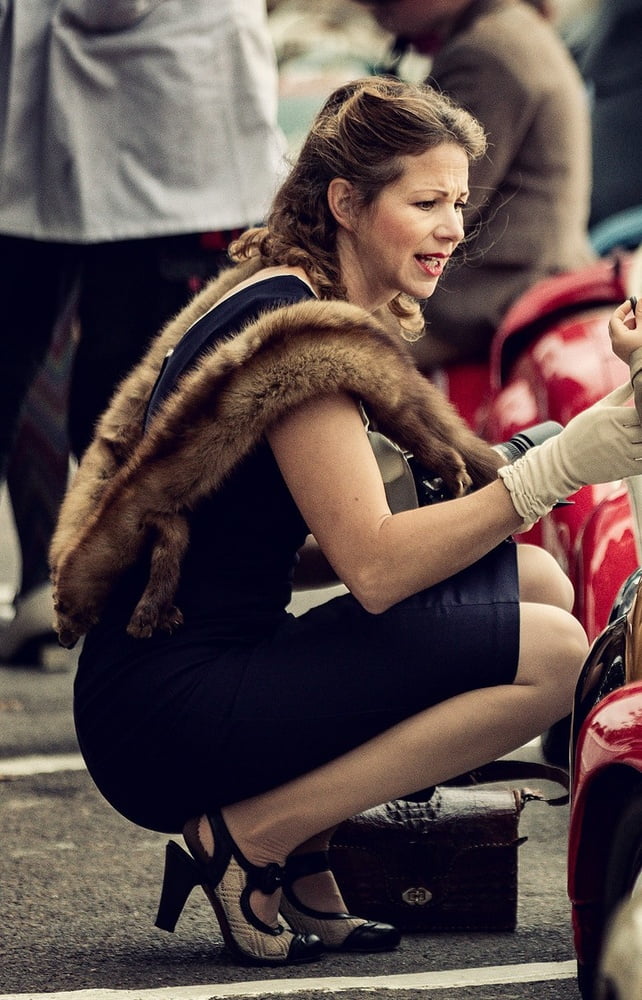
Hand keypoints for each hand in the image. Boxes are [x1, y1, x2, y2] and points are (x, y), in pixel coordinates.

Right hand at [498, 382, 641, 525]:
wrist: (563, 462)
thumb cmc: (580, 433)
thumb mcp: (596, 410)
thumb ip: (619, 395)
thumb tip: (635, 380)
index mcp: (610, 417)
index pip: (641, 411)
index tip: (640, 414)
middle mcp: (616, 434)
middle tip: (638, 428)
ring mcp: (621, 453)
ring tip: (637, 438)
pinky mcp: (622, 469)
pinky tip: (639, 451)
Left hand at [609, 296, 639, 365]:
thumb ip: (641, 314)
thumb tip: (639, 301)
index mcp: (618, 337)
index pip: (615, 318)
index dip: (623, 308)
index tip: (632, 302)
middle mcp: (615, 343)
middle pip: (616, 325)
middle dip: (628, 317)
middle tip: (638, 313)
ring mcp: (618, 350)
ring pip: (622, 332)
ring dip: (632, 326)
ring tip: (641, 328)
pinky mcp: (623, 354)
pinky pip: (624, 339)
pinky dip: (632, 334)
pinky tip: (640, 335)